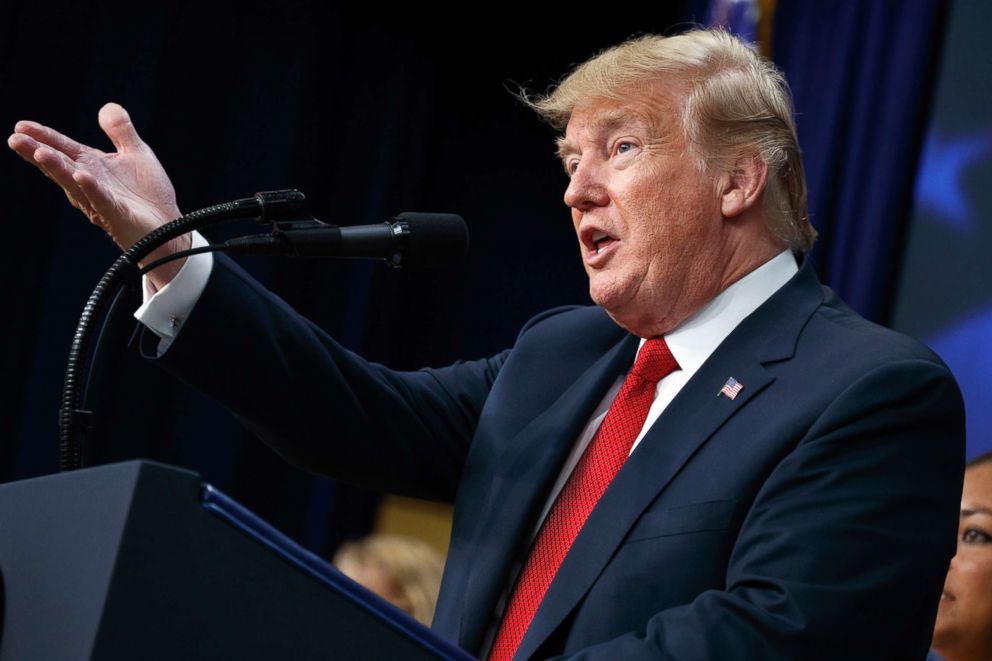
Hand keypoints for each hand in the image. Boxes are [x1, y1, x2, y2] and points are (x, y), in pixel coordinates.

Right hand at [8, 102, 188, 289]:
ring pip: (74, 183)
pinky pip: (102, 200)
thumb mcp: (136, 154)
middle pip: (60, 165)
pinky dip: (91, 188)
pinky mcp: (117, 215)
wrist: (167, 228)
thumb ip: (121, 131)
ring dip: (57, 168)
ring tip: (40, 153)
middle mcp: (89, 183)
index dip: (43, 136)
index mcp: (91, 166)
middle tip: (15, 139)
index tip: (21, 125)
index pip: (63, 148)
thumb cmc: (148, 195)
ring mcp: (100, 200)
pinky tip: (81, 176)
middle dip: (37, 152)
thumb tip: (107, 106)